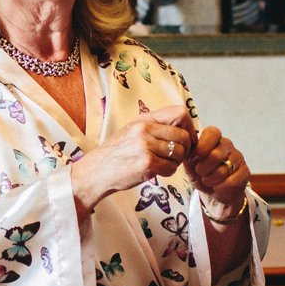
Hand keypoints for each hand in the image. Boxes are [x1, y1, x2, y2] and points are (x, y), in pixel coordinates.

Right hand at [71, 107, 194, 213]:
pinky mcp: (147, 164)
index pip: (180, 113)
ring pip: (179, 153)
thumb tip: (184, 128)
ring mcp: (146, 146)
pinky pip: (171, 168)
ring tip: (162, 164)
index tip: (186, 139)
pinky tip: (157, 172)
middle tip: (175, 157)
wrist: (96, 172)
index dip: (189, 127)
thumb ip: (155, 126)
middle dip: (184, 149)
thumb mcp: (133, 130)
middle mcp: (145, 129)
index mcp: (144, 119)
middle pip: (184, 136)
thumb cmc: (116, 153)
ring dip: (175, 162)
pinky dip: (168, 172)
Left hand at [187, 125, 249, 218]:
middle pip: (215, 155)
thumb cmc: (201, 174)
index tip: (194, 158)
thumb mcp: (190, 164)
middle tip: (200, 173)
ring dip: (210, 180)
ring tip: (209, 180)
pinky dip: (220, 188)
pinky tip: (219, 186)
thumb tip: (186, 149)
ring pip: (222, 171)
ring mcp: (238, 158)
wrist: (215, 191)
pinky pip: (231, 182)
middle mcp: (227, 145)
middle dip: (202, 169)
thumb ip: (187, 155)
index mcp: (214, 139)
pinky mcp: (245, 172)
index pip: (212, 132)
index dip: (202, 146)